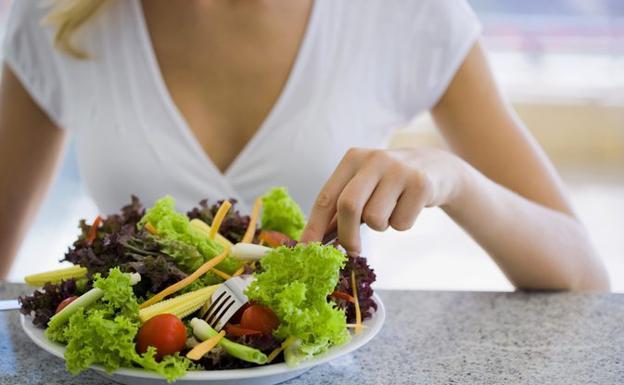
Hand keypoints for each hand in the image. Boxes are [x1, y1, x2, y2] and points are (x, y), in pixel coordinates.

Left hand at [300, 147, 468, 253]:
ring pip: (376, 219)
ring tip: (390, 211)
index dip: (314, 226)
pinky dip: (402, 224)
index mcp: (352, 159)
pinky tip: (408, 207)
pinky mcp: (421, 184)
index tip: (306, 249)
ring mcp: (399, 170)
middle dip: (347, 235)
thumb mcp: (363, 187)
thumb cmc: (389, 184)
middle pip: (349, 206)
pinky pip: (401, 223)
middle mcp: (374, 159)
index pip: (326, 197)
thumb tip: (314, 241)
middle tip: (352, 250)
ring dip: (381, 226)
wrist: (436, 168)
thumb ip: (340, 210)